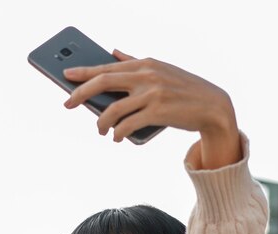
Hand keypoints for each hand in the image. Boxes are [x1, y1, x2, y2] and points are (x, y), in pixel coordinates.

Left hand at [63, 52, 241, 168]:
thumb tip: (112, 52)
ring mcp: (151, 94)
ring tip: (101, 130)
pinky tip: (116, 138)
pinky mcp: (157, 113)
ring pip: (112, 110)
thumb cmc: (182, 89)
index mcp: (144, 64)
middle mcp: (146, 76)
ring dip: (101, 123)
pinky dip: (118, 134)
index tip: (65, 76)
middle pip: (103, 83)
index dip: (83, 72)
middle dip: (81, 94)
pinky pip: (126, 126)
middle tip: (67, 104)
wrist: (212, 106)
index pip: (107, 67)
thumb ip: (134, 63)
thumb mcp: (160, 70)